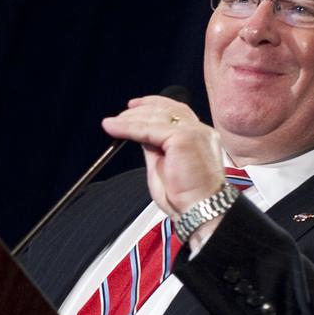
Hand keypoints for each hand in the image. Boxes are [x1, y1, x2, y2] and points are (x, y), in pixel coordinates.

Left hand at [102, 96, 225, 220]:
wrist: (202, 210)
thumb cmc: (187, 197)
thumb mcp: (164, 166)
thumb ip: (155, 148)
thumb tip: (141, 136)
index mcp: (198, 136)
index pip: (176, 111)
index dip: (153, 105)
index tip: (134, 107)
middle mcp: (199, 130)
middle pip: (165, 110)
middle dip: (139, 111)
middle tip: (118, 117)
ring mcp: (194, 132)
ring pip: (155, 117)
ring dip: (129, 119)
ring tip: (111, 123)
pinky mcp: (183, 138)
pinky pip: (148, 129)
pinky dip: (128, 128)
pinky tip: (114, 128)